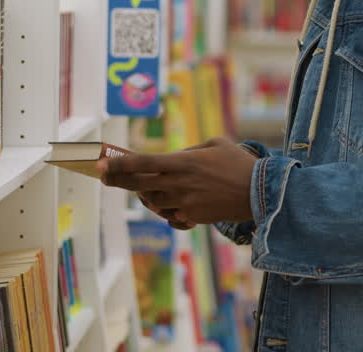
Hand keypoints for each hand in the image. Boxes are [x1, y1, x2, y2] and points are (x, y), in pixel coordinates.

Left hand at [98, 137, 257, 226]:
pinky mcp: (193, 217)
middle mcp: (180, 184)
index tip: (101, 164)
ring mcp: (185, 203)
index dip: (119, 165)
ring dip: (146, 195)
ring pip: (153, 202)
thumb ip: (190, 150)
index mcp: (183, 163)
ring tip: (145, 187)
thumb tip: (172, 159)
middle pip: (140, 185)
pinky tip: (170, 203)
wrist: (261, 192)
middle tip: (103, 176)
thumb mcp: (215, 144)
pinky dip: (167, 210)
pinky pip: (170, 216)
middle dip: (118, 180)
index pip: (144, 164)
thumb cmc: (239, 163)